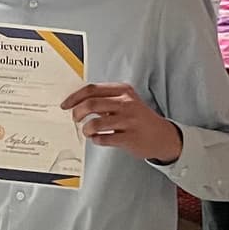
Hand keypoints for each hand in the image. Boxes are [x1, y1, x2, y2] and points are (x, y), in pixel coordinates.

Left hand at [61, 82, 182, 162]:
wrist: (163, 136)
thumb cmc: (139, 118)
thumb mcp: (126, 101)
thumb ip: (105, 99)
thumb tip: (78, 102)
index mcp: (123, 90)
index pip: (92, 89)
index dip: (75, 97)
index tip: (66, 105)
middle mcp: (126, 103)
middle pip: (91, 104)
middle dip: (78, 113)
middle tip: (76, 119)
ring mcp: (129, 120)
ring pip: (96, 123)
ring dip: (86, 129)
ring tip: (88, 131)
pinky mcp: (130, 137)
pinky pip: (104, 139)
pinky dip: (96, 140)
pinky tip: (98, 139)